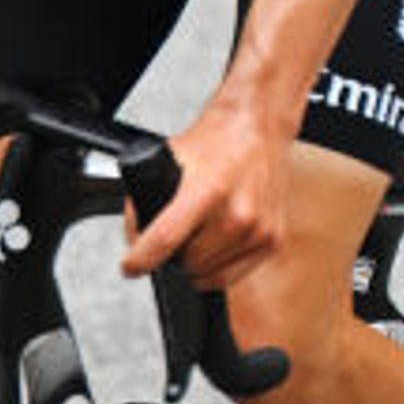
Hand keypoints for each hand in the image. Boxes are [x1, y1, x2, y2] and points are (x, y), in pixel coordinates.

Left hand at [124, 101, 290, 288]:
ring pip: (208, 274)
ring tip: (195, 237)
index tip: (130, 267)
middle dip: (172, 256)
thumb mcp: (167, 159)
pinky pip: (232, 275)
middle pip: (187, 262)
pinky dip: (216, 268)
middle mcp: (238, 212)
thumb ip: (144, 199)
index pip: (165, 239)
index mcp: (209, 189)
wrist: (259, 128)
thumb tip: (136, 238)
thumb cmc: (216, 142)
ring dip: (195, 263)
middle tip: (172, 237)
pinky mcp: (272, 239)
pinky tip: (213, 245)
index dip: (140, 260)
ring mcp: (259, 230)